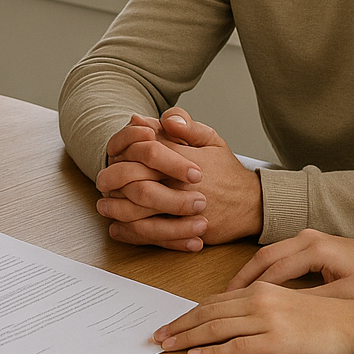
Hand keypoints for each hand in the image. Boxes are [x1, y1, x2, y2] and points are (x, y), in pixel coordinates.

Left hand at [96, 108, 261, 249]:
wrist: (252, 204)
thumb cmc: (226, 170)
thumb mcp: (211, 138)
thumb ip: (186, 125)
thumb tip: (160, 118)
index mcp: (185, 158)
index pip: (146, 150)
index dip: (125, 151)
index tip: (114, 154)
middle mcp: (182, 184)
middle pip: (137, 180)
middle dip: (113, 180)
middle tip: (101, 180)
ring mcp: (184, 210)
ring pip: (140, 210)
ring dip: (117, 208)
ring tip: (105, 205)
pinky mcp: (186, 231)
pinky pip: (153, 235)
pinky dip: (131, 233)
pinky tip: (119, 228)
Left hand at [153, 281, 353, 353]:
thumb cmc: (324, 315)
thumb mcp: (286, 302)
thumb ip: (260, 305)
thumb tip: (232, 317)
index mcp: (260, 289)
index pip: (214, 301)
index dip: (189, 312)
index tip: (171, 322)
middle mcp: (259, 300)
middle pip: (208, 313)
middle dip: (180, 325)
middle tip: (157, 336)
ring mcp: (267, 320)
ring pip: (216, 328)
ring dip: (187, 338)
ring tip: (168, 346)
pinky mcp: (276, 341)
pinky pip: (236, 347)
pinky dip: (212, 353)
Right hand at [228, 229, 353, 298]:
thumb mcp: (345, 294)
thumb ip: (313, 301)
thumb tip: (281, 314)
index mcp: (314, 249)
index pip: (273, 270)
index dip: (252, 289)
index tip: (233, 305)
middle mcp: (305, 238)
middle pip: (263, 257)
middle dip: (241, 278)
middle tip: (221, 299)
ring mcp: (306, 238)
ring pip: (267, 254)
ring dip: (249, 273)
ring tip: (230, 294)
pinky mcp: (309, 243)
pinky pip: (277, 255)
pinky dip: (262, 269)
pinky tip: (253, 285)